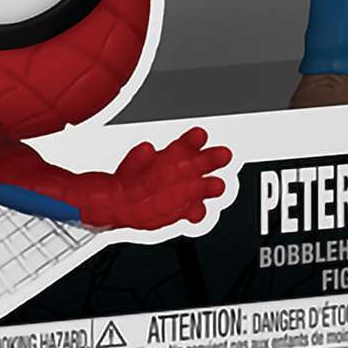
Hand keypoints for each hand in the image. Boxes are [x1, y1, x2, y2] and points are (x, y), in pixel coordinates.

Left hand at [108, 127, 231, 230]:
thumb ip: (139, 157)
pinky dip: (197, 212)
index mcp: (175, 153)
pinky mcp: (185, 209)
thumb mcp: (131, 166)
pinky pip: (197, 211)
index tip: (200, 135)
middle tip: (224, 154)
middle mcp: (186, 170)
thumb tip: (147, 148)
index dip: (195, 138)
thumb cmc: (131, 178)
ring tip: (216, 186)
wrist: (124, 204)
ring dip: (213, 186)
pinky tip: (194, 212)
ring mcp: (188, 190)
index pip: (189, 142)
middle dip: (215, 157)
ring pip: (207, 186)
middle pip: (206, 161)